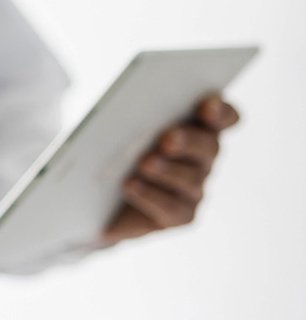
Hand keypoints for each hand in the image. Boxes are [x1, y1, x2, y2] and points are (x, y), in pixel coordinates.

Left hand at [101, 94, 239, 244]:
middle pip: (209, 146)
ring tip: (145, 163)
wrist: (97, 199)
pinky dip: (150, 195)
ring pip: (190, 178)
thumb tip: (122, 111)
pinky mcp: (180, 214)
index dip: (220, 111)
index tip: (207, 105)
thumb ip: (129, 114)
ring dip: (167, 170)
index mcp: (195, 127)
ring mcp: (194, 187)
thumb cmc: (112, 150)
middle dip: (189, 141)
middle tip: (167, 139)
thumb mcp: (117, 127)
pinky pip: (170, 206)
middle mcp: (201, 158)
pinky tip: (131, 185)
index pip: (223, 117)